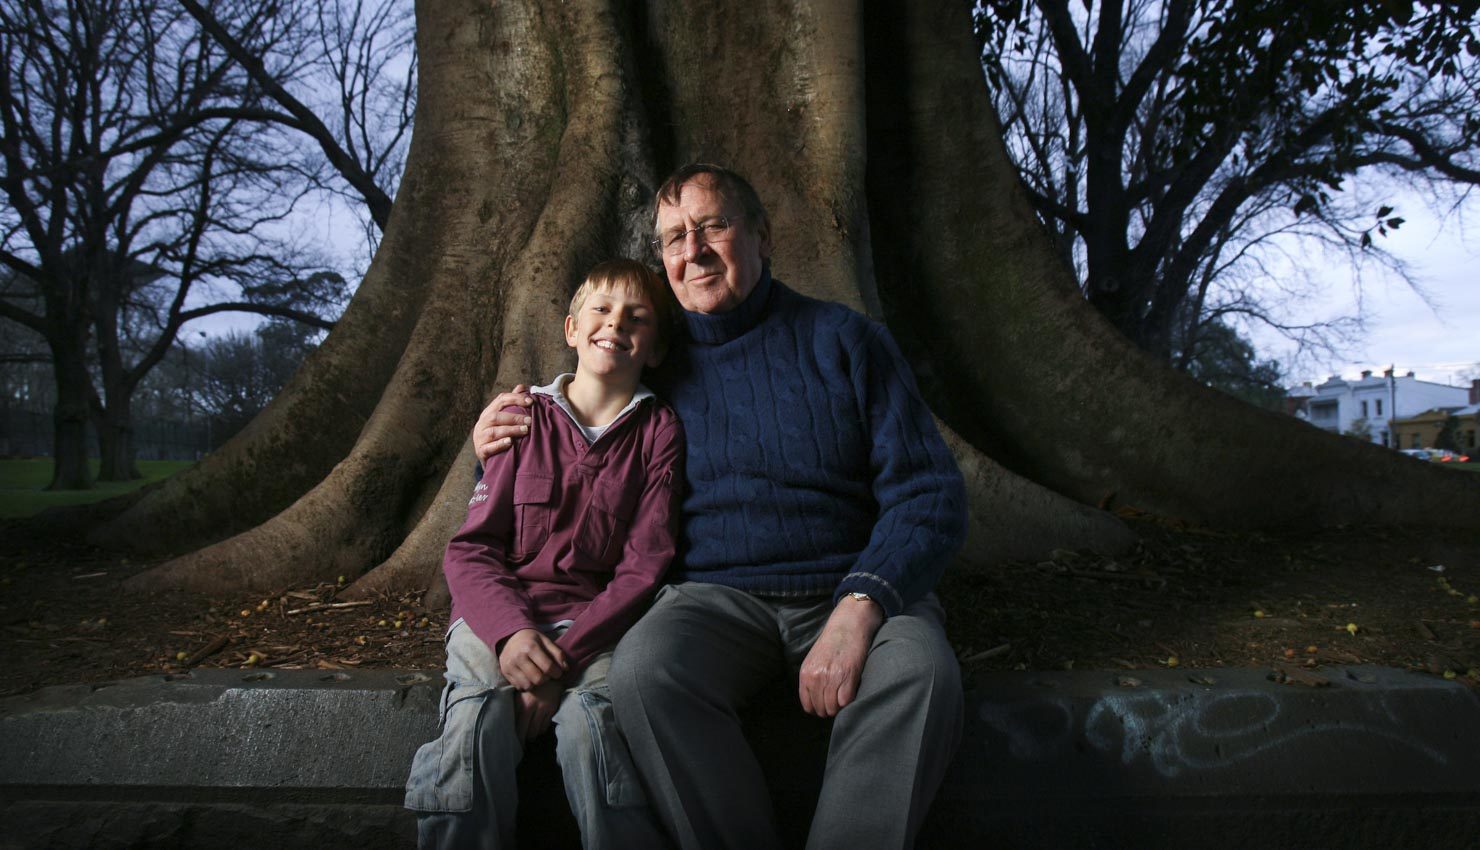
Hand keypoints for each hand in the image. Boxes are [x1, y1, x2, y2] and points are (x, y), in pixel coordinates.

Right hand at [473, 384, 533, 461]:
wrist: (487, 456)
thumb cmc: (498, 433)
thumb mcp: (503, 417)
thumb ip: (511, 403)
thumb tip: (521, 387)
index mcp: (489, 412)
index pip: (501, 400)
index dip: (515, 399)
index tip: (530, 401)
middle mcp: (482, 423)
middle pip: (495, 416)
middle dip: (514, 417)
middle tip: (530, 420)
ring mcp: (480, 437)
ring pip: (493, 432)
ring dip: (510, 430)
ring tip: (525, 430)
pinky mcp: (481, 451)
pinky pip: (488, 448)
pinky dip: (499, 445)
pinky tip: (510, 442)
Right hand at [498, 628, 567, 689]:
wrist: (509, 637)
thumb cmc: (531, 639)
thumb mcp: (546, 641)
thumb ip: (557, 653)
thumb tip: (565, 668)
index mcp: (530, 647)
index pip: (547, 667)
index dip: (556, 673)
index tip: (558, 672)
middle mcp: (518, 657)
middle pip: (538, 679)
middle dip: (546, 679)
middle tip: (547, 674)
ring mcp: (510, 665)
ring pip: (528, 685)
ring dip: (536, 683)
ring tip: (537, 675)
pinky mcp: (505, 672)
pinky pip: (519, 686)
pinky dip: (526, 684)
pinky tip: (528, 677)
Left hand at [515, 680, 563, 741]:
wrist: (549, 676)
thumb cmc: (530, 688)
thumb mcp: (520, 696)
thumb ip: (516, 709)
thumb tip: (509, 726)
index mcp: (521, 703)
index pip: (517, 726)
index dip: (516, 737)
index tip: (513, 743)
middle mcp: (532, 706)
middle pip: (526, 731)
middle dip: (523, 740)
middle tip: (521, 745)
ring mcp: (543, 708)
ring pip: (536, 731)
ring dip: (532, 736)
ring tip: (529, 736)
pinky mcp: (552, 709)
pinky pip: (545, 726)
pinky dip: (540, 730)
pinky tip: (537, 728)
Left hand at [798, 595, 883, 717]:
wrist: (849, 624)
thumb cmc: (833, 642)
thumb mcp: (814, 659)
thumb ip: (812, 678)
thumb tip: (816, 700)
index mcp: (805, 674)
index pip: (807, 705)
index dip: (818, 708)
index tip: (826, 704)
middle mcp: (816, 677)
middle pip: (821, 709)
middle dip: (829, 709)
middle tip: (837, 700)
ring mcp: (831, 678)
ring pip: (833, 708)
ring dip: (840, 706)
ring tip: (844, 695)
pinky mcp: (848, 677)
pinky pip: (845, 702)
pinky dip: (849, 701)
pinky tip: (851, 692)